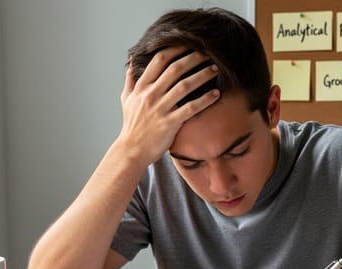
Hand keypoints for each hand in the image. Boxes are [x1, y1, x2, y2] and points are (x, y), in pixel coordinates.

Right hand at [117, 47, 219, 167]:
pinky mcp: (170, 123)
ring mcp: (160, 109)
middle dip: (194, 58)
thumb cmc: (132, 125)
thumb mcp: (126, 100)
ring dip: (202, 75)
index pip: (159, 60)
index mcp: (141, 87)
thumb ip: (130, 80)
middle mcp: (150, 95)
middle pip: (175, 69)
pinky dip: (205, 100)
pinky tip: (216, 94)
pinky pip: (191, 108)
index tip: (189, 44)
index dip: (175, 49)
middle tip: (208, 53)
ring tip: (215, 69)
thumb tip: (131, 62)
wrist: (132, 150)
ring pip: (185, 86)